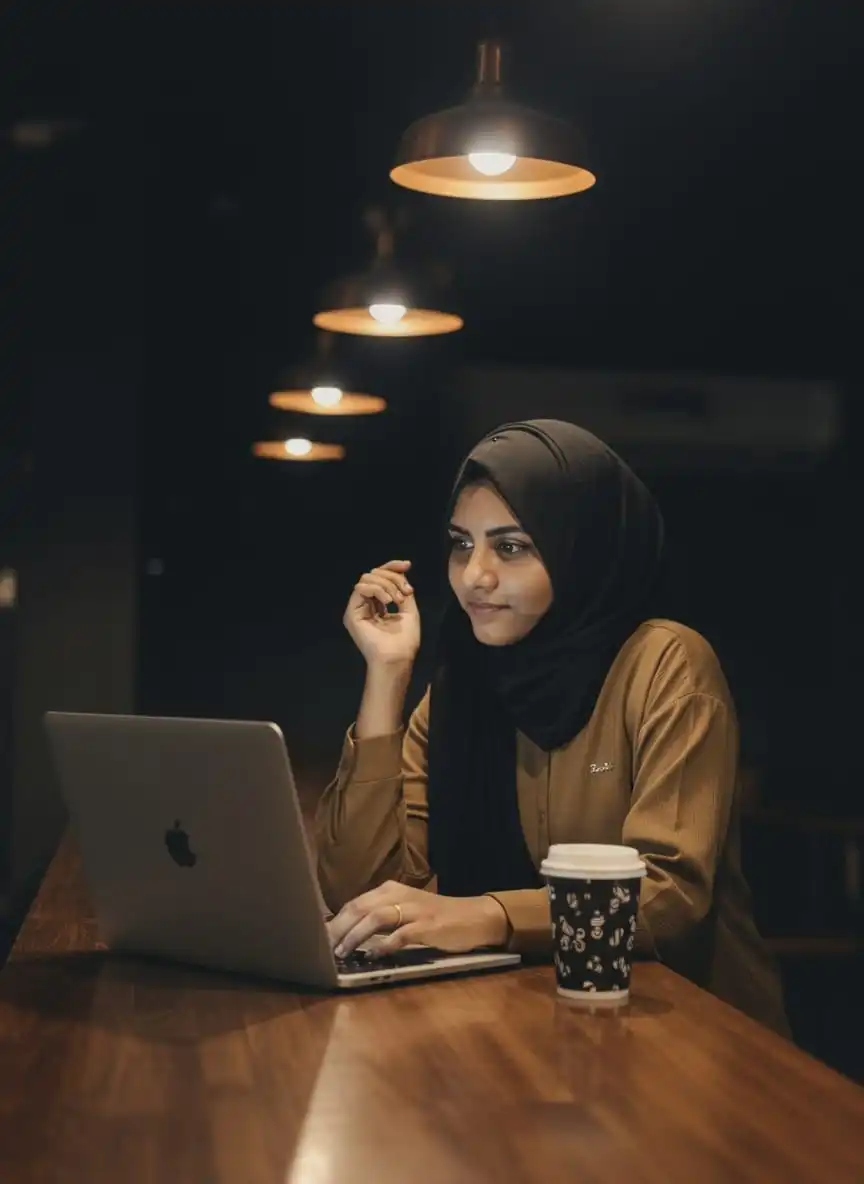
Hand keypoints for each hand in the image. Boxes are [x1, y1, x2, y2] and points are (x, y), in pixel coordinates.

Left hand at [327, 881, 510, 956]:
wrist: (474, 916)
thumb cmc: (436, 918)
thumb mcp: (405, 911)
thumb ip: (381, 919)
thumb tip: (348, 935)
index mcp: (390, 890)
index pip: (355, 903)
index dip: (335, 921)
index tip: (319, 938)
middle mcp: (399, 895)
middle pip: (360, 907)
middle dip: (339, 928)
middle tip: (323, 948)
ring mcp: (414, 910)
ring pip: (375, 918)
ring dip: (355, 936)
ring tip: (342, 953)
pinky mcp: (427, 926)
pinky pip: (401, 934)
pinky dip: (385, 945)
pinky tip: (374, 956)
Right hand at [343, 559, 420, 667]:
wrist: (397, 658)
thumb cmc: (405, 640)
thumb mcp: (408, 608)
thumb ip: (402, 589)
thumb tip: (402, 570)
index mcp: (378, 604)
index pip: (381, 577)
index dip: (393, 567)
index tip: (407, 564)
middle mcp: (366, 604)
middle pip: (374, 574)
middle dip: (393, 578)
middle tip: (406, 592)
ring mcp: (357, 608)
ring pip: (368, 578)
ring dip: (386, 585)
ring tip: (397, 599)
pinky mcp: (352, 613)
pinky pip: (361, 588)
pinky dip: (377, 590)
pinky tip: (388, 601)